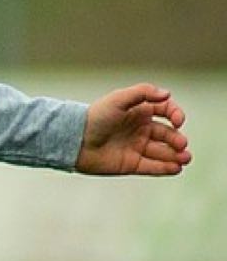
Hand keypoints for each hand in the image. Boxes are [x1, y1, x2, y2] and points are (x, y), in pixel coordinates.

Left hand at [76, 83, 190, 176]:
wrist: (74, 141)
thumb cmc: (94, 117)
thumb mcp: (118, 99)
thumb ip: (143, 92)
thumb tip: (168, 94)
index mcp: (139, 112)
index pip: (165, 111)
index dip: (175, 114)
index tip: (178, 121)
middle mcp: (139, 130)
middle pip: (166, 134)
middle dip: (177, 140)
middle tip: (182, 145)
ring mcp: (135, 147)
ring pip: (162, 152)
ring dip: (176, 155)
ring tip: (185, 158)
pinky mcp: (130, 164)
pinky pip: (151, 167)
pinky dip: (165, 168)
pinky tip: (176, 168)